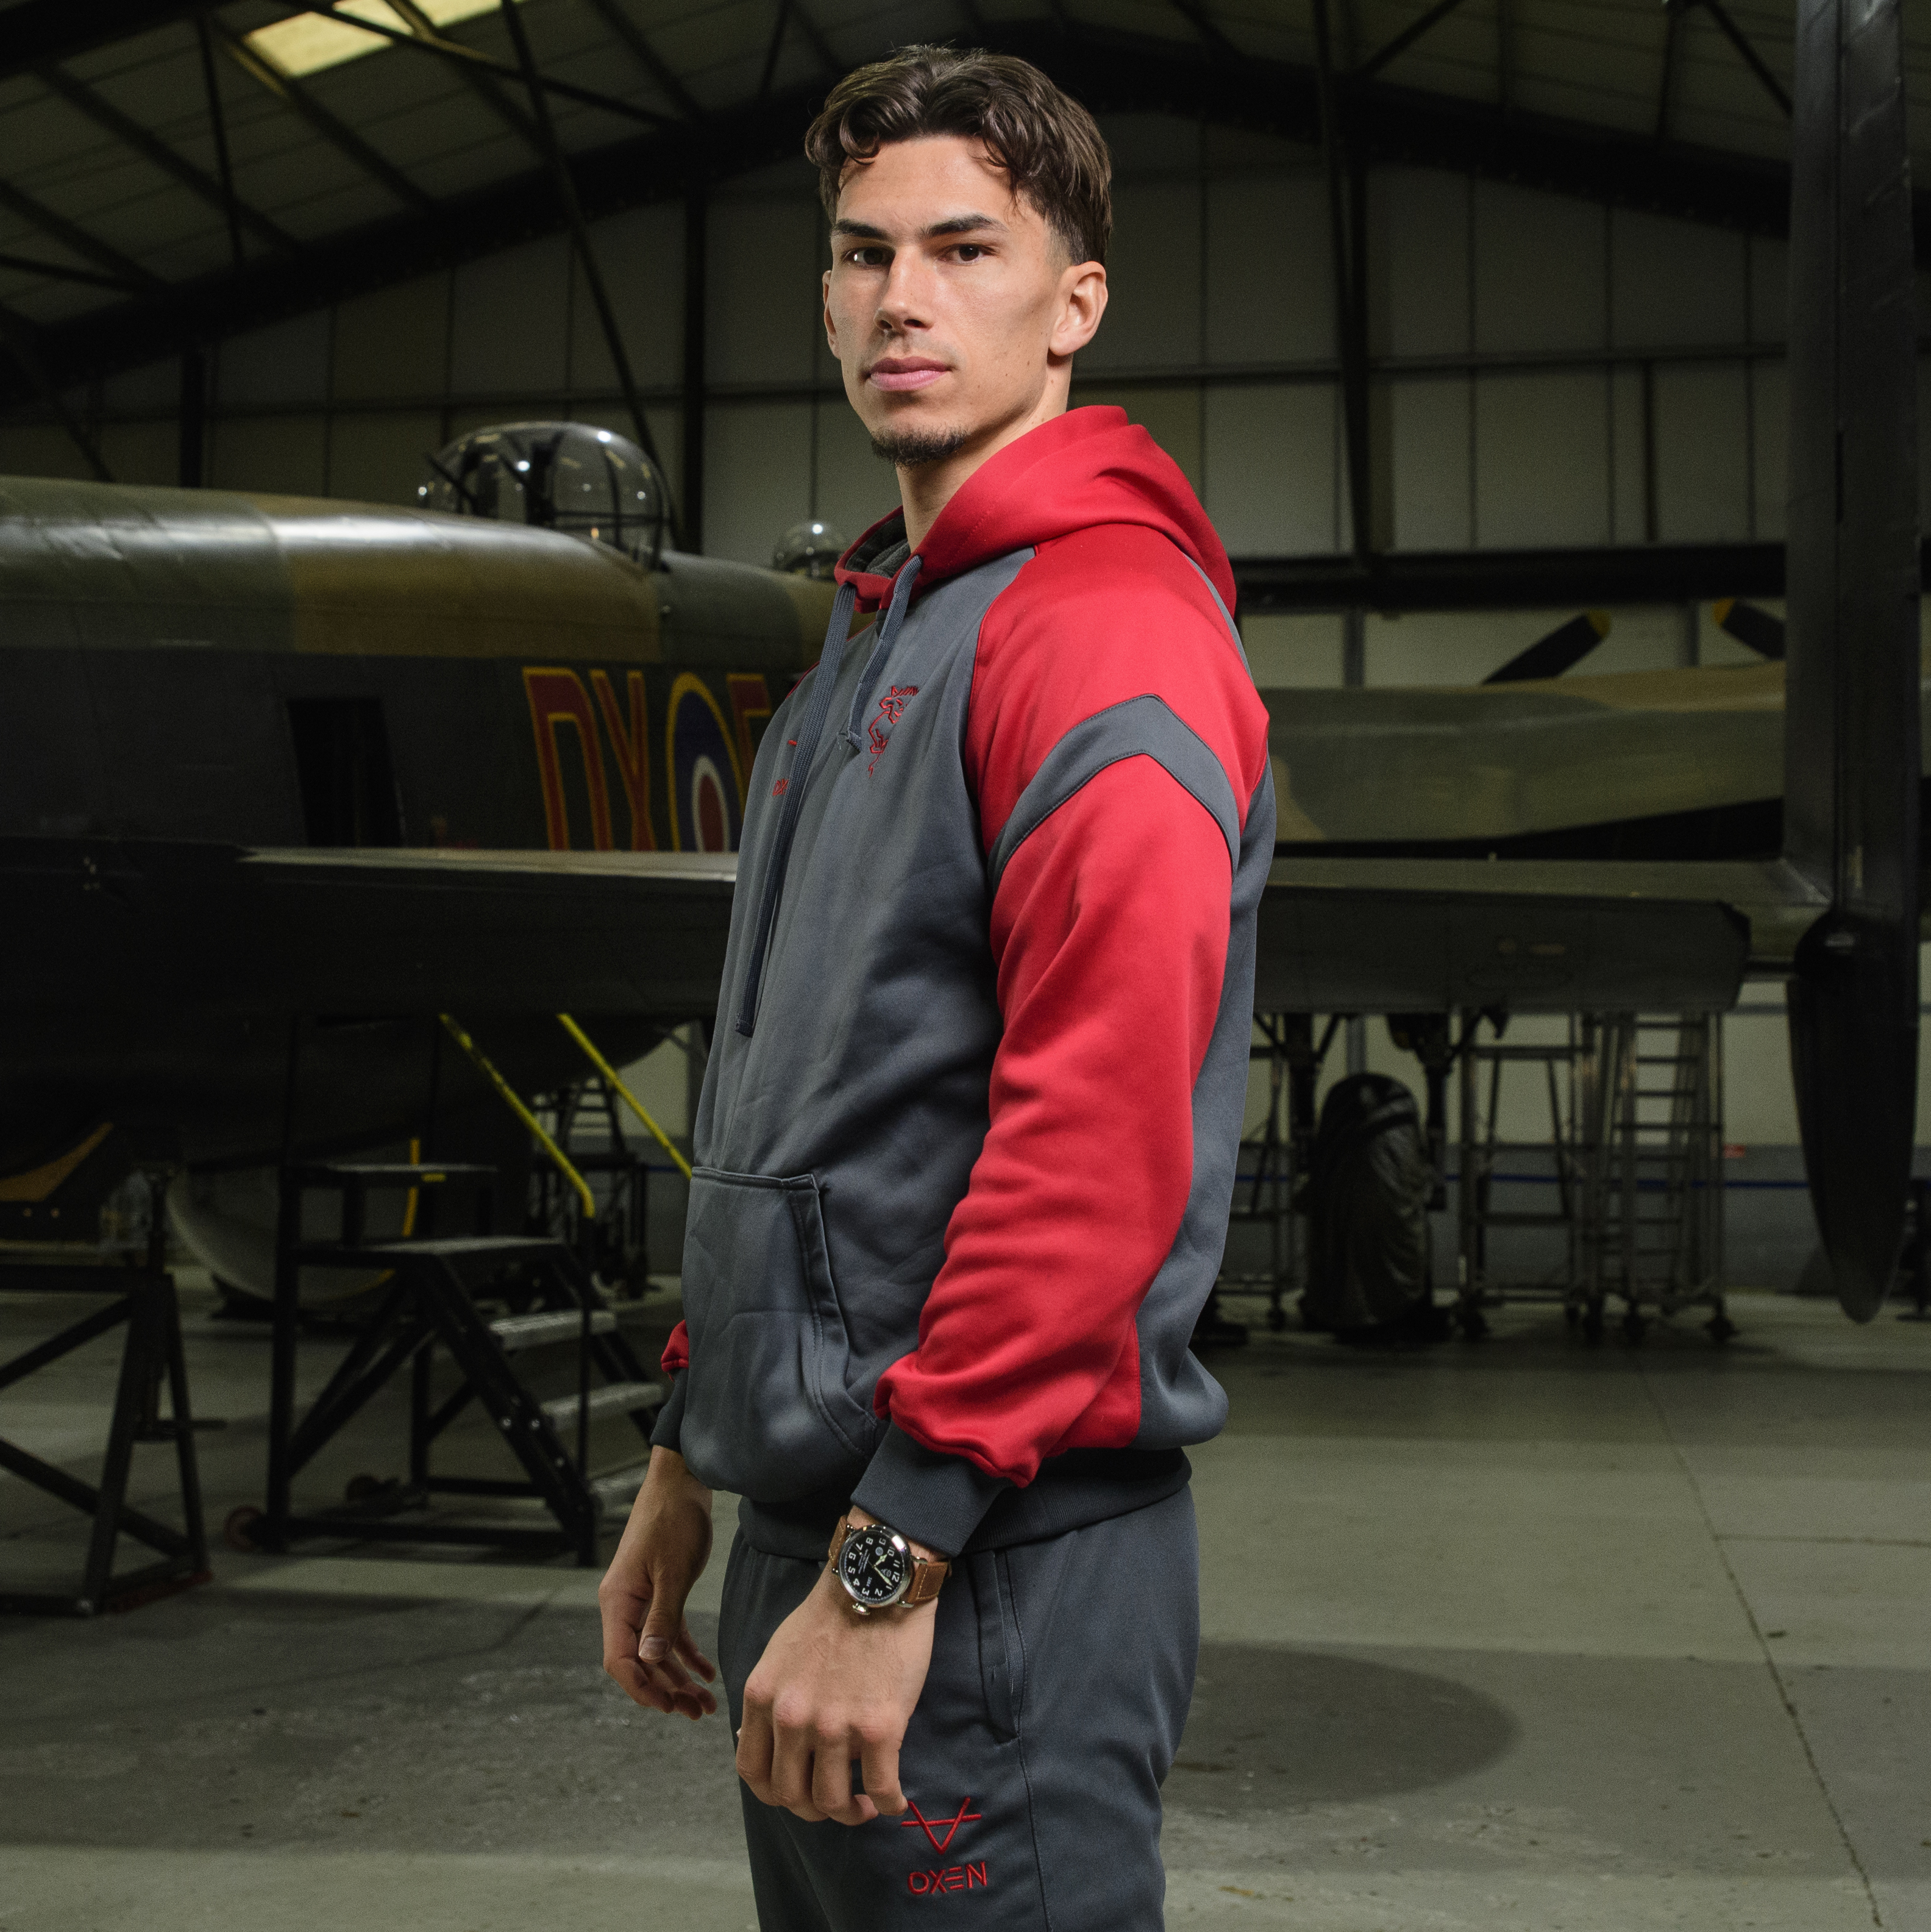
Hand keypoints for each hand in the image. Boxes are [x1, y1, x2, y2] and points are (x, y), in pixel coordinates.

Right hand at [599, 1446, 718, 1720]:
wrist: (683, 1483)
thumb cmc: (674, 1520)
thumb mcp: (672, 1571)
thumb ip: (662, 1618)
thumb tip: (650, 1662)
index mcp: (618, 1602)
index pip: (619, 1660)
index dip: (641, 1688)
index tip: (668, 1707)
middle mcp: (624, 1605)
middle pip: (639, 1661)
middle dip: (666, 1690)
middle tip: (696, 1712)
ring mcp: (642, 1600)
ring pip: (656, 1651)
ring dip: (678, 1677)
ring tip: (705, 1702)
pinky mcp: (660, 1592)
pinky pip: (669, 1632)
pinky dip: (686, 1653)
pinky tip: (706, 1672)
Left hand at [736, 1512, 938, 1825]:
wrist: (877, 1584)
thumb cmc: (830, 1616)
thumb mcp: (777, 1654)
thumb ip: (767, 1699)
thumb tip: (752, 1740)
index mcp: (762, 1697)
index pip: (752, 1773)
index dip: (774, 1794)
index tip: (796, 1791)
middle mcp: (792, 1717)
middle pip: (790, 1796)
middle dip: (813, 1810)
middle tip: (835, 1802)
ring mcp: (835, 1725)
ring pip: (832, 1801)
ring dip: (850, 1814)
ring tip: (865, 1805)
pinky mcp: (880, 1726)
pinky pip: (881, 1788)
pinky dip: (889, 1804)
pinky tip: (895, 1801)